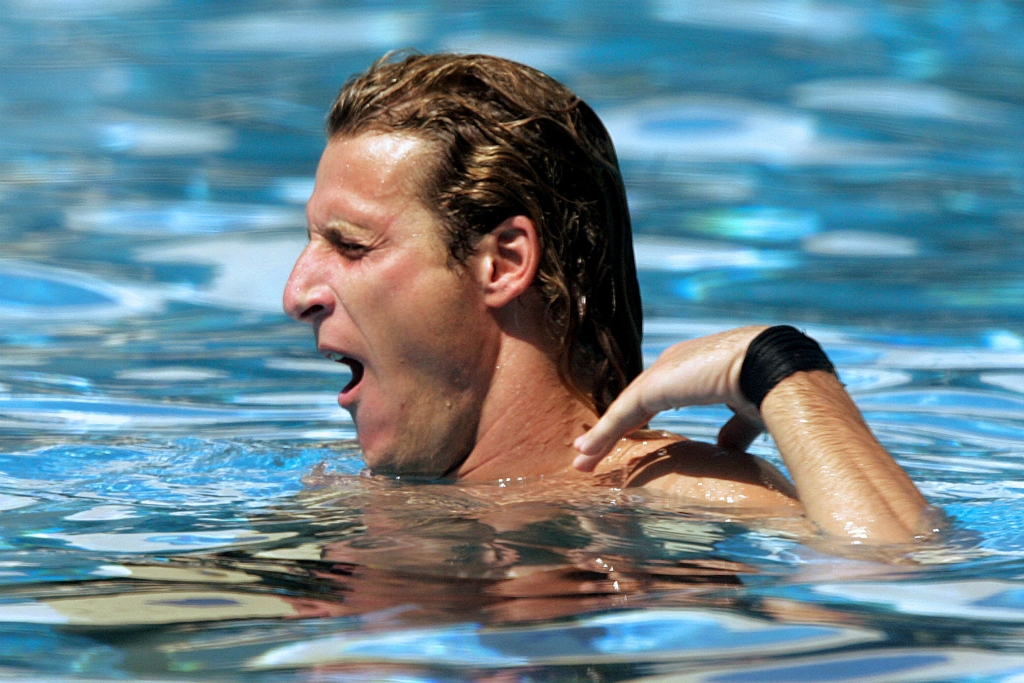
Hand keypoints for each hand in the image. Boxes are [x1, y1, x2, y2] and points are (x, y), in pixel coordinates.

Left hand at [573, 326, 767, 470]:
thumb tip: (724, 450)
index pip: (657, 396)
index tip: (630, 440)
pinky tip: (587, 453)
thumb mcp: (746, 411)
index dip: (640, 419)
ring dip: (601, 437)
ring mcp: (663, 373)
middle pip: (634, 402)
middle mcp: (675, 365)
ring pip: (623, 410)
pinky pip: (621, 415)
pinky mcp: (654, 386)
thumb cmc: (771, 387)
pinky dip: (603, 434)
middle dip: (613, 428)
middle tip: (591, 453)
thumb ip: (732, 429)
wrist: (775, 367)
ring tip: (581, 461)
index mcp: (696, 368)